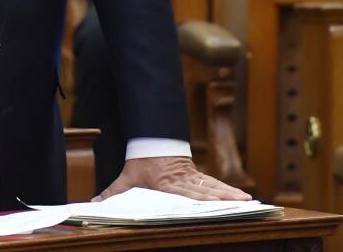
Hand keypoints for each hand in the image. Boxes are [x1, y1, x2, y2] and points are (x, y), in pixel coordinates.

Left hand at [95, 157, 250, 200]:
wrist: (151, 140)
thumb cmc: (139, 162)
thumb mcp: (125, 177)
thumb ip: (112, 192)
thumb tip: (94, 203)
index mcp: (167, 182)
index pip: (186, 192)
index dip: (201, 198)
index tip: (214, 203)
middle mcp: (183, 180)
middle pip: (206, 190)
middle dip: (224, 197)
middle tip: (241, 203)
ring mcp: (193, 177)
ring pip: (215, 186)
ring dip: (231, 194)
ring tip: (248, 201)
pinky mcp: (198, 176)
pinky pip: (215, 184)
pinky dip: (229, 190)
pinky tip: (242, 197)